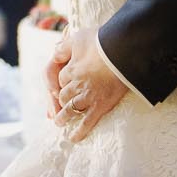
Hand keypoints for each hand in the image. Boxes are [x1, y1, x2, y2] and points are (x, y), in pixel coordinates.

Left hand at [47, 26, 129, 143]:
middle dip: (59, 101)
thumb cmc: (101, 41)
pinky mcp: (100, 105)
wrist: (122, 50)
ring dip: (63, 117)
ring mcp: (87, 96)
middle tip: (57, 107)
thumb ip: (64, 47)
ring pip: (70, 110)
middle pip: (63, 96)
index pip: (59, 79)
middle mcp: (76, 84)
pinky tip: (73, 138)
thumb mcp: (78, 38)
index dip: (59, 83)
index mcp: (70, 68)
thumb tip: (53, 53)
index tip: (59, 87)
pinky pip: (86, 122)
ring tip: (59, 123)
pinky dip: (79, 132)